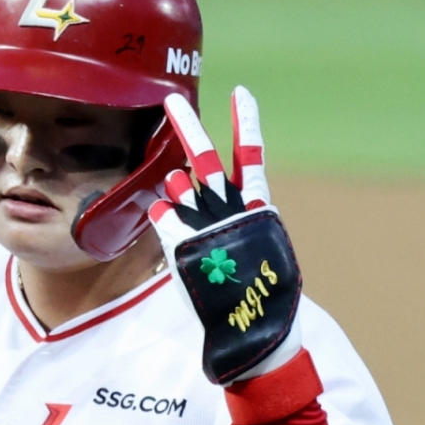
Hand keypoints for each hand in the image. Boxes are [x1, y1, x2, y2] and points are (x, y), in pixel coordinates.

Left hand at [148, 87, 301, 384]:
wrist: (255, 331)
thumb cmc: (263, 296)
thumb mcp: (261, 249)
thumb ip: (243, 222)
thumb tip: (229, 207)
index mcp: (258, 207)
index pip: (250, 154)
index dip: (245, 122)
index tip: (240, 93)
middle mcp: (231, 209)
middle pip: (206, 159)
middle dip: (189, 128)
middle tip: (172, 101)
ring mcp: (206, 225)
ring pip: (180, 187)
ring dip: (174, 186)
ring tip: (176, 191)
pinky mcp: (182, 245)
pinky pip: (162, 217)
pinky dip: (161, 216)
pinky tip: (164, 219)